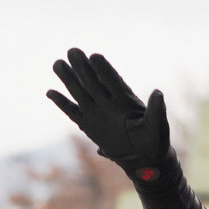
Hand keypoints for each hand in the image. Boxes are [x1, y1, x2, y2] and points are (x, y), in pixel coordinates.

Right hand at [47, 48, 174, 185]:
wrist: (144, 158)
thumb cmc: (154, 140)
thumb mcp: (156, 125)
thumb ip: (155, 109)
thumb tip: (158, 93)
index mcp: (126, 99)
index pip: (113, 81)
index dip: (104, 69)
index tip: (95, 56)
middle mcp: (109, 102)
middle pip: (93, 81)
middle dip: (83, 67)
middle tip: (73, 50)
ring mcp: (97, 112)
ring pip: (80, 92)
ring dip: (69, 78)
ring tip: (58, 63)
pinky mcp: (88, 125)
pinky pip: (72, 112)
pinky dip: (62, 103)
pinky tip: (50, 92)